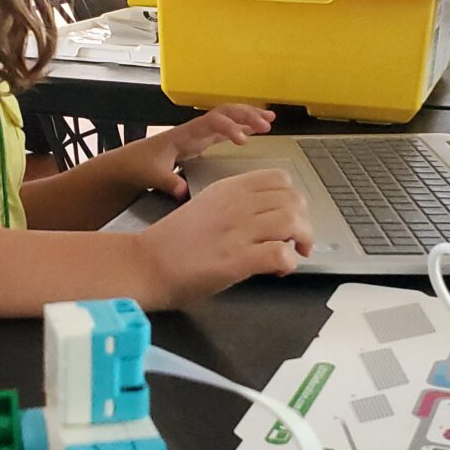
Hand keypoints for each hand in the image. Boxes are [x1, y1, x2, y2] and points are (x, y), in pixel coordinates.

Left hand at [117, 104, 275, 199]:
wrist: (128, 163)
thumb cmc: (138, 165)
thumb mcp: (152, 175)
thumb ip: (168, 182)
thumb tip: (182, 191)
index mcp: (185, 134)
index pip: (213, 122)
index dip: (230, 128)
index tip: (243, 140)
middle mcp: (193, 130)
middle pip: (224, 113)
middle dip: (246, 115)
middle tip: (267, 123)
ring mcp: (197, 134)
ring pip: (226, 118)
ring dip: (247, 117)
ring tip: (269, 120)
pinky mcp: (199, 141)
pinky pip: (224, 129)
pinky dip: (241, 128)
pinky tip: (254, 131)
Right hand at [136, 168, 312, 306]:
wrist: (146, 264)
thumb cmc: (171, 243)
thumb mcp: (205, 208)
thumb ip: (235, 207)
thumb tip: (265, 220)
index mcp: (227, 189)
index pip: (280, 179)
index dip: (292, 198)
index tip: (288, 216)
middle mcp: (236, 205)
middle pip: (293, 200)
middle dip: (304, 221)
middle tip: (297, 240)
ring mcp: (237, 230)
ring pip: (293, 222)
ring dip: (302, 240)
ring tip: (293, 254)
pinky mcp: (237, 259)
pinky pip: (281, 254)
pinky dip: (289, 263)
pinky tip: (278, 270)